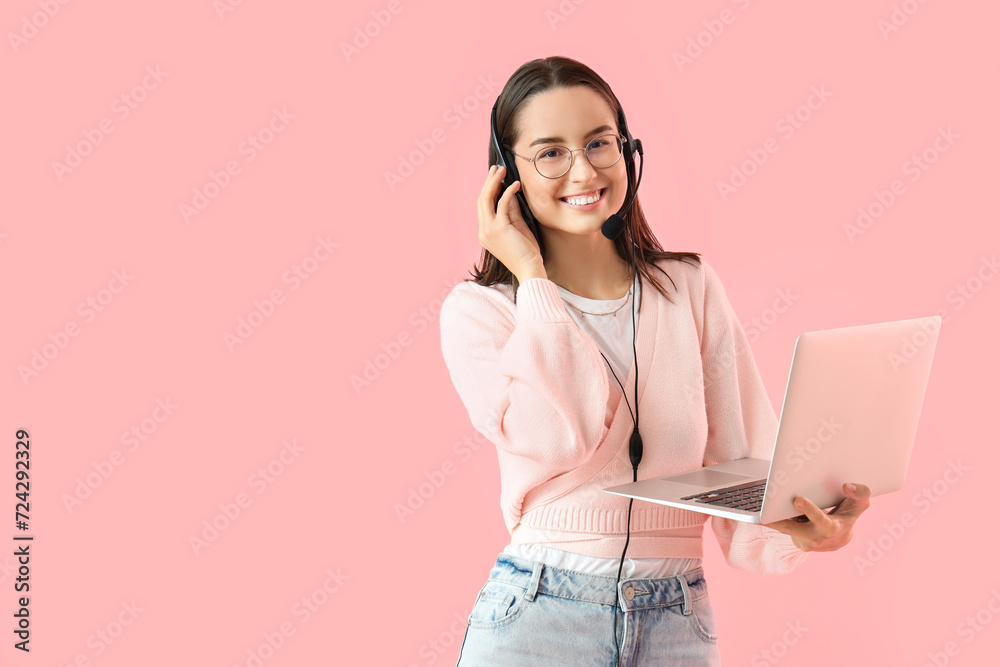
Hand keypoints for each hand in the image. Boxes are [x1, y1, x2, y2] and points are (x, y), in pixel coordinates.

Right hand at [477, 165, 544, 282]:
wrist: (529, 269)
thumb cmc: (526, 253)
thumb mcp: (518, 228)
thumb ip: (512, 212)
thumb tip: (510, 194)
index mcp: (485, 233)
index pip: (483, 207)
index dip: (487, 190)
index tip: (495, 178)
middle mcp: (483, 231)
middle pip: (481, 200)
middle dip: (488, 182)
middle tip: (496, 168)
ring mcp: (489, 230)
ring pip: (486, 199)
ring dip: (494, 182)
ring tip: (501, 170)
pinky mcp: (499, 229)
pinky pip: (501, 204)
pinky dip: (508, 192)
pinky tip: (515, 184)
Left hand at [763, 482, 871, 551]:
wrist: (840, 538)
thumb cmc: (848, 516)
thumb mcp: (859, 506)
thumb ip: (861, 494)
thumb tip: (847, 485)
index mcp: (833, 528)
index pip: (822, 521)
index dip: (810, 511)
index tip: (798, 499)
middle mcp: (817, 538)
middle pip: (795, 530)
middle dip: (780, 520)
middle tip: (766, 510)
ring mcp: (805, 542)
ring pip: (785, 529)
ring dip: (772, 520)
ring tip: (759, 509)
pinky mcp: (796, 541)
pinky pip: (783, 529)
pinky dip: (774, 519)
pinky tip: (765, 512)